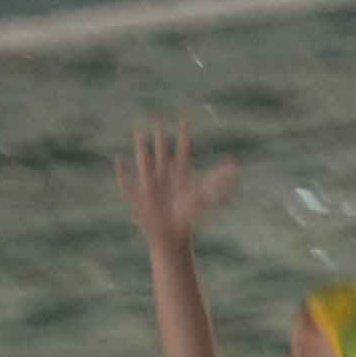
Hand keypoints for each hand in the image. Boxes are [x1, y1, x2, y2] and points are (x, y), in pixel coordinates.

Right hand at [120, 123, 235, 246]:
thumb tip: (236, 168)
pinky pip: (129, 184)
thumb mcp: (204, 197)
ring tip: (138, 132)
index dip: (184, 137)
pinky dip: (124, 175)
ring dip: (142, 147)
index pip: (183, 152)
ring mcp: (152, 185)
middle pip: (162, 153)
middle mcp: (166, 177)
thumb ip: (218, 182)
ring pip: (146, 162)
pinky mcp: (140, 197)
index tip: (185, 121)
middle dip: (160, 137)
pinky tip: (119, 162)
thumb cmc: (188, 219)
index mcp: (181, 176)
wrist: (172, 237)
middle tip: (156, 119)